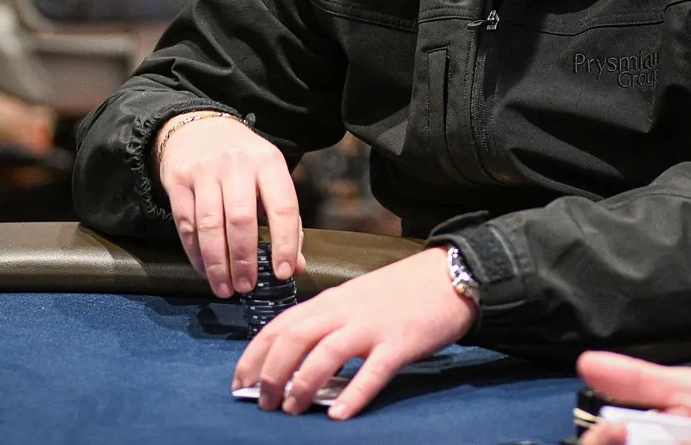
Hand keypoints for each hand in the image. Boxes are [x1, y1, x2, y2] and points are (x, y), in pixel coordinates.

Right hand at [155, 111, 303, 297]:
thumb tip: (296, 267)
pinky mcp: (179, 180)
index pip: (283, 206)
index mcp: (269, 162)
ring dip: (218, 263)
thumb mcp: (270, 179)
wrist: (198, 130)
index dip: (285, 243)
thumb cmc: (244, 163)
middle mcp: (237, 163)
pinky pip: (186, 224)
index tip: (282, 273)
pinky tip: (205, 271)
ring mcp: (205, 170)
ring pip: (210, 225)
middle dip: (244, 259)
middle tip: (247, 287)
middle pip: (241, 219)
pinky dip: (196, 254)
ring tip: (225, 288)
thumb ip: (286, 221)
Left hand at [233, 247, 475, 419]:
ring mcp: (372, 326)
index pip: (281, 325)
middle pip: (294, 338)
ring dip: (302, 383)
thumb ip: (328, 323)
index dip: (255, 354)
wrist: (450, 275)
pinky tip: (338, 415)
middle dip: (271, 372)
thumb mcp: (355, 300)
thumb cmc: (401, 293)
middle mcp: (345, 310)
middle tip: (262, 402)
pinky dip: (353, 394)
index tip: (240, 381)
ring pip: (326, 353)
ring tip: (290, 410)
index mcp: (331, 300)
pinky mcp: (400, 343)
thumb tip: (297, 362)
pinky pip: (372, 371)